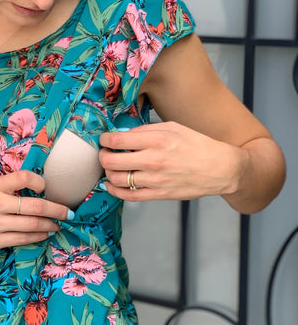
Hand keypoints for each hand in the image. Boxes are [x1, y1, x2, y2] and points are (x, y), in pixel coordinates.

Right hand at [0, 170, 71, 254]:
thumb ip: (6, 186)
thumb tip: (36, 188)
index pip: (23, 178)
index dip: (40, 182)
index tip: (46, 187)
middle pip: (35, 206)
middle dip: (57, 209)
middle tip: (68, 212)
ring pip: (32, 225)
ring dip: (50, 225)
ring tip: (59, 224)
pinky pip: (22, 239)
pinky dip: (38, 237)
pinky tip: (45, 234)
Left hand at [99, 121, 241, 201]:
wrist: (221, 169)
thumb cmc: (198, 145)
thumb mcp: (173, 128)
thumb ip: (145, 130)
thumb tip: (122, 134)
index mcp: (157, 139)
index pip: (116, 140)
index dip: (104, 139)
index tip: (104, 139)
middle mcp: (153, 160)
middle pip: (111, 161)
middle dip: (102, 156)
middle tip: (105, 153)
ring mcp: (155, 180)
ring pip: (116, 180)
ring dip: (108, 173)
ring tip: (111, 168)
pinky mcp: (159, 195)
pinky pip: (128, 196)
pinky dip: (115, 191)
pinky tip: (112, 185)